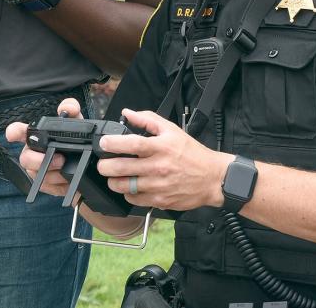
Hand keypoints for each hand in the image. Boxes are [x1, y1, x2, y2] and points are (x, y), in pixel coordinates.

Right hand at [5, 98, 83, 198]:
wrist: (91, 166)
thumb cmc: (79, 140)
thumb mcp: (78, 122)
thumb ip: (72, 109)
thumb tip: (66, 108)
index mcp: (38, 135)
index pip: (20, 132)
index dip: (14, 132)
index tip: (11, 134)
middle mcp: (33, 152)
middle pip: (26, 158)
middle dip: (40, 160)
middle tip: (60, 160)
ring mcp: (37, 170)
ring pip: (37, 175)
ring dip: (56, 174)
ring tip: (68, 170)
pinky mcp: (45, 186)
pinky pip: (46, 188)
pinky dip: (59, 185)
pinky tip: (67, 180)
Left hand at [95, 108, 232, 211]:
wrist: (212, 178)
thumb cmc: (192, 153)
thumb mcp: (172, 130)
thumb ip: (148, 119)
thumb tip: (127, 113)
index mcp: (161, 147)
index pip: (132, 143)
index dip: (113, 143)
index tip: (103, 143)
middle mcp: (158, 167)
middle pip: (122, 168)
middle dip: (105, 166)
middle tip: (102, 163)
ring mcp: (158, 186)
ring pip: (124, 186)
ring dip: (113, 181)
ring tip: (113, 176)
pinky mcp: (159, 201)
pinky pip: (134, 199)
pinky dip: (127, 193)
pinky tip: (130, 186)